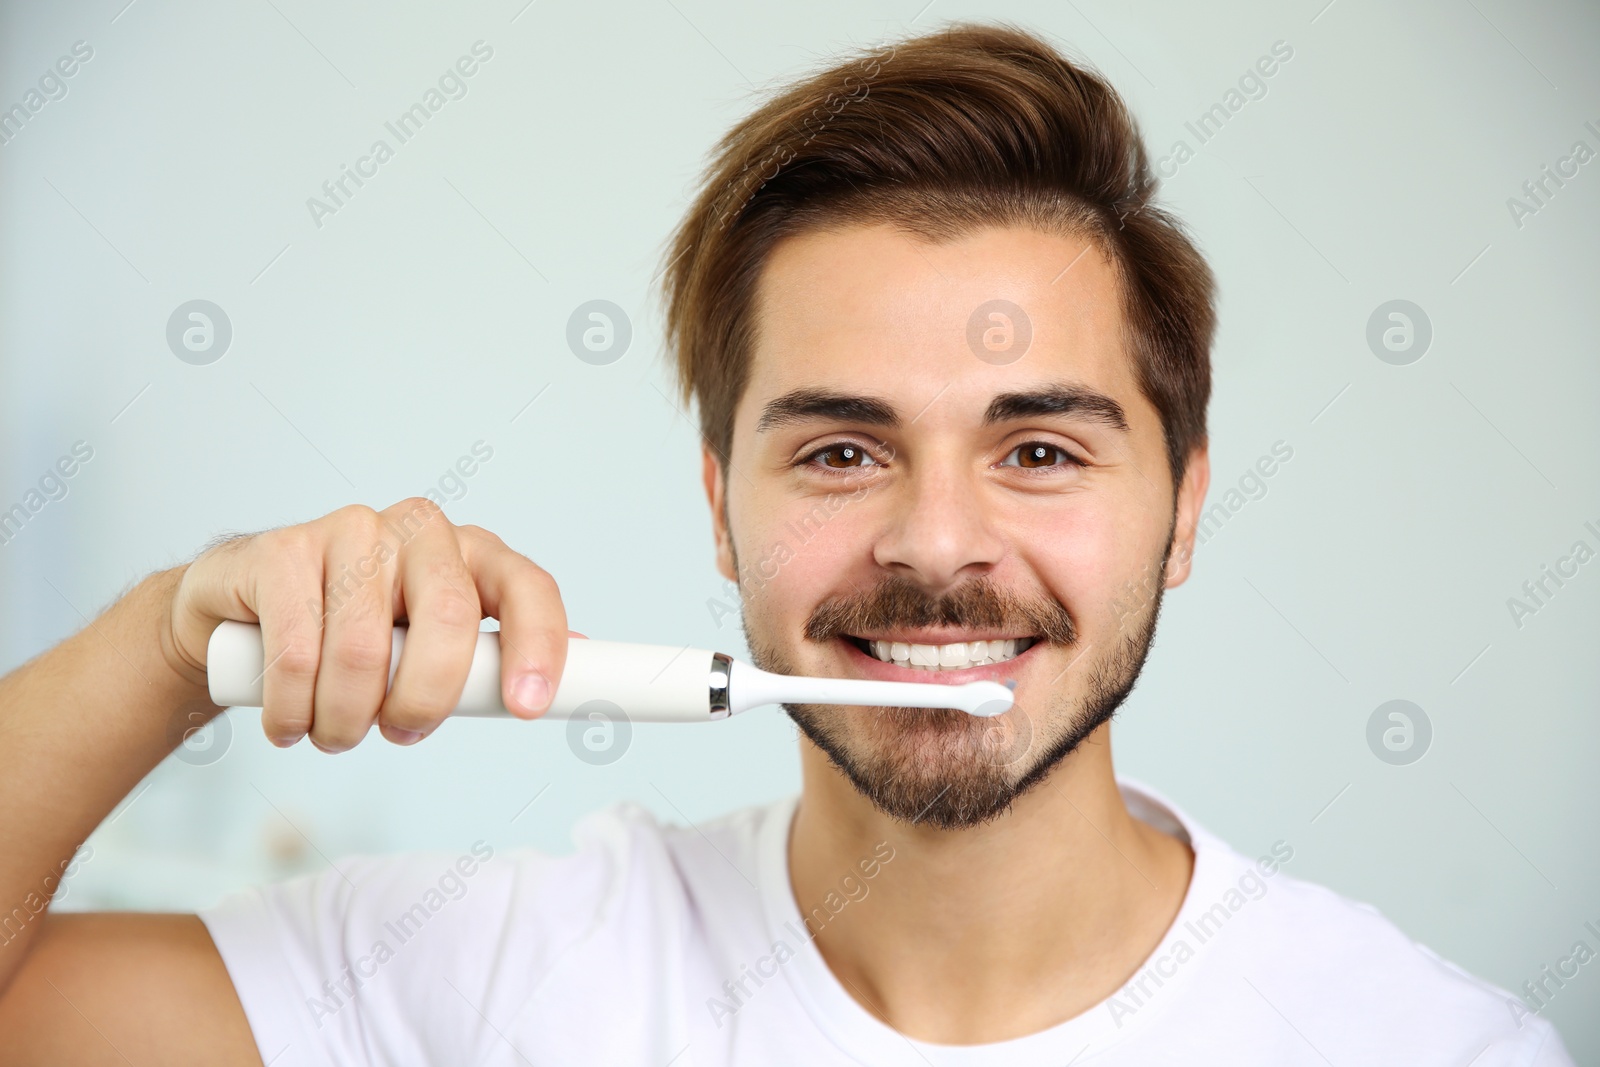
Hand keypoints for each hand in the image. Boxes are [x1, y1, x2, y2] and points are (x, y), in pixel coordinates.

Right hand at [164, 498, 567, 750]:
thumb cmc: (359, 633)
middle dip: (424, 700)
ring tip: (331, 731)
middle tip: (400, 732)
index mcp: (472, 554)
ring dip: (345, 720)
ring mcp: (351, 530)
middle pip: (448, 620)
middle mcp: (420, 530)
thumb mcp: (433, 643)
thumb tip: (584, 666)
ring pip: (363, 651)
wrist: (247, 609)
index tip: (527, 706)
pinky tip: (288, 721)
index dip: (538, 646)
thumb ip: (493, 655)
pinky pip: (297, 652)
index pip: (528, 588)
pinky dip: (292, 710)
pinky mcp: (283, 549)